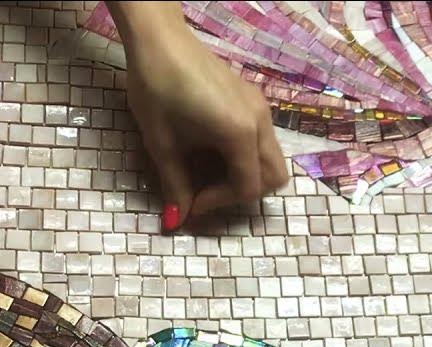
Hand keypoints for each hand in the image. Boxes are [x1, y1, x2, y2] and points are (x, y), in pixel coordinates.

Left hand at [107, 2, 286, 230]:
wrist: (159, 40)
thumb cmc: (157, 90)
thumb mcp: (162, 144)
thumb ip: (176, 186)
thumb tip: (177, 221)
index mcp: (240, 134)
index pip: (246, 187)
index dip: (218, 203)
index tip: (190, 203)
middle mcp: (260, 122)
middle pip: (274, 177)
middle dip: (242, 193)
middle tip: (208, 193)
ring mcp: (260, 108)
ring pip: (271, 158)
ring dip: (245, 174)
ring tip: (208, 172)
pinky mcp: (252, 99)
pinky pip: (261, 139)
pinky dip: (245, 155)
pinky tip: (211, 148)